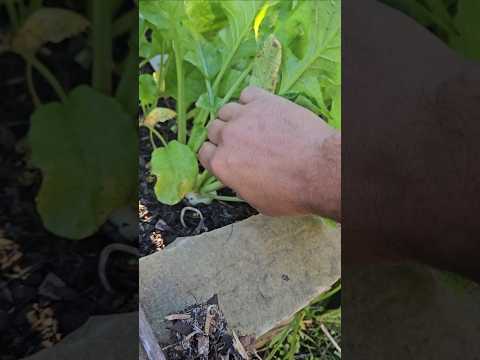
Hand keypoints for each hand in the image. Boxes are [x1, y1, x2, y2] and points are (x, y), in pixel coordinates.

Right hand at [199, 86, 340, 218]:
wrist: (320, 170)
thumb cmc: (292, 193)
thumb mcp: (258, 202)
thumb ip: (240, 185)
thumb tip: (238, 179)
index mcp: (221, 164)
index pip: (203, 152)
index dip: (214, 155)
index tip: (225, 156)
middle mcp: (227, 137)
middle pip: (213, 129)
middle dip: (224, 136)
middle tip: (241, 142)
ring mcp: (244, 116)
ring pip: (226, 110)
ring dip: (234, 117)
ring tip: (250, 124)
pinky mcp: (264, 101)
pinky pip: (247, 93)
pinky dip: (250, 100)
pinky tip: (261, 109)